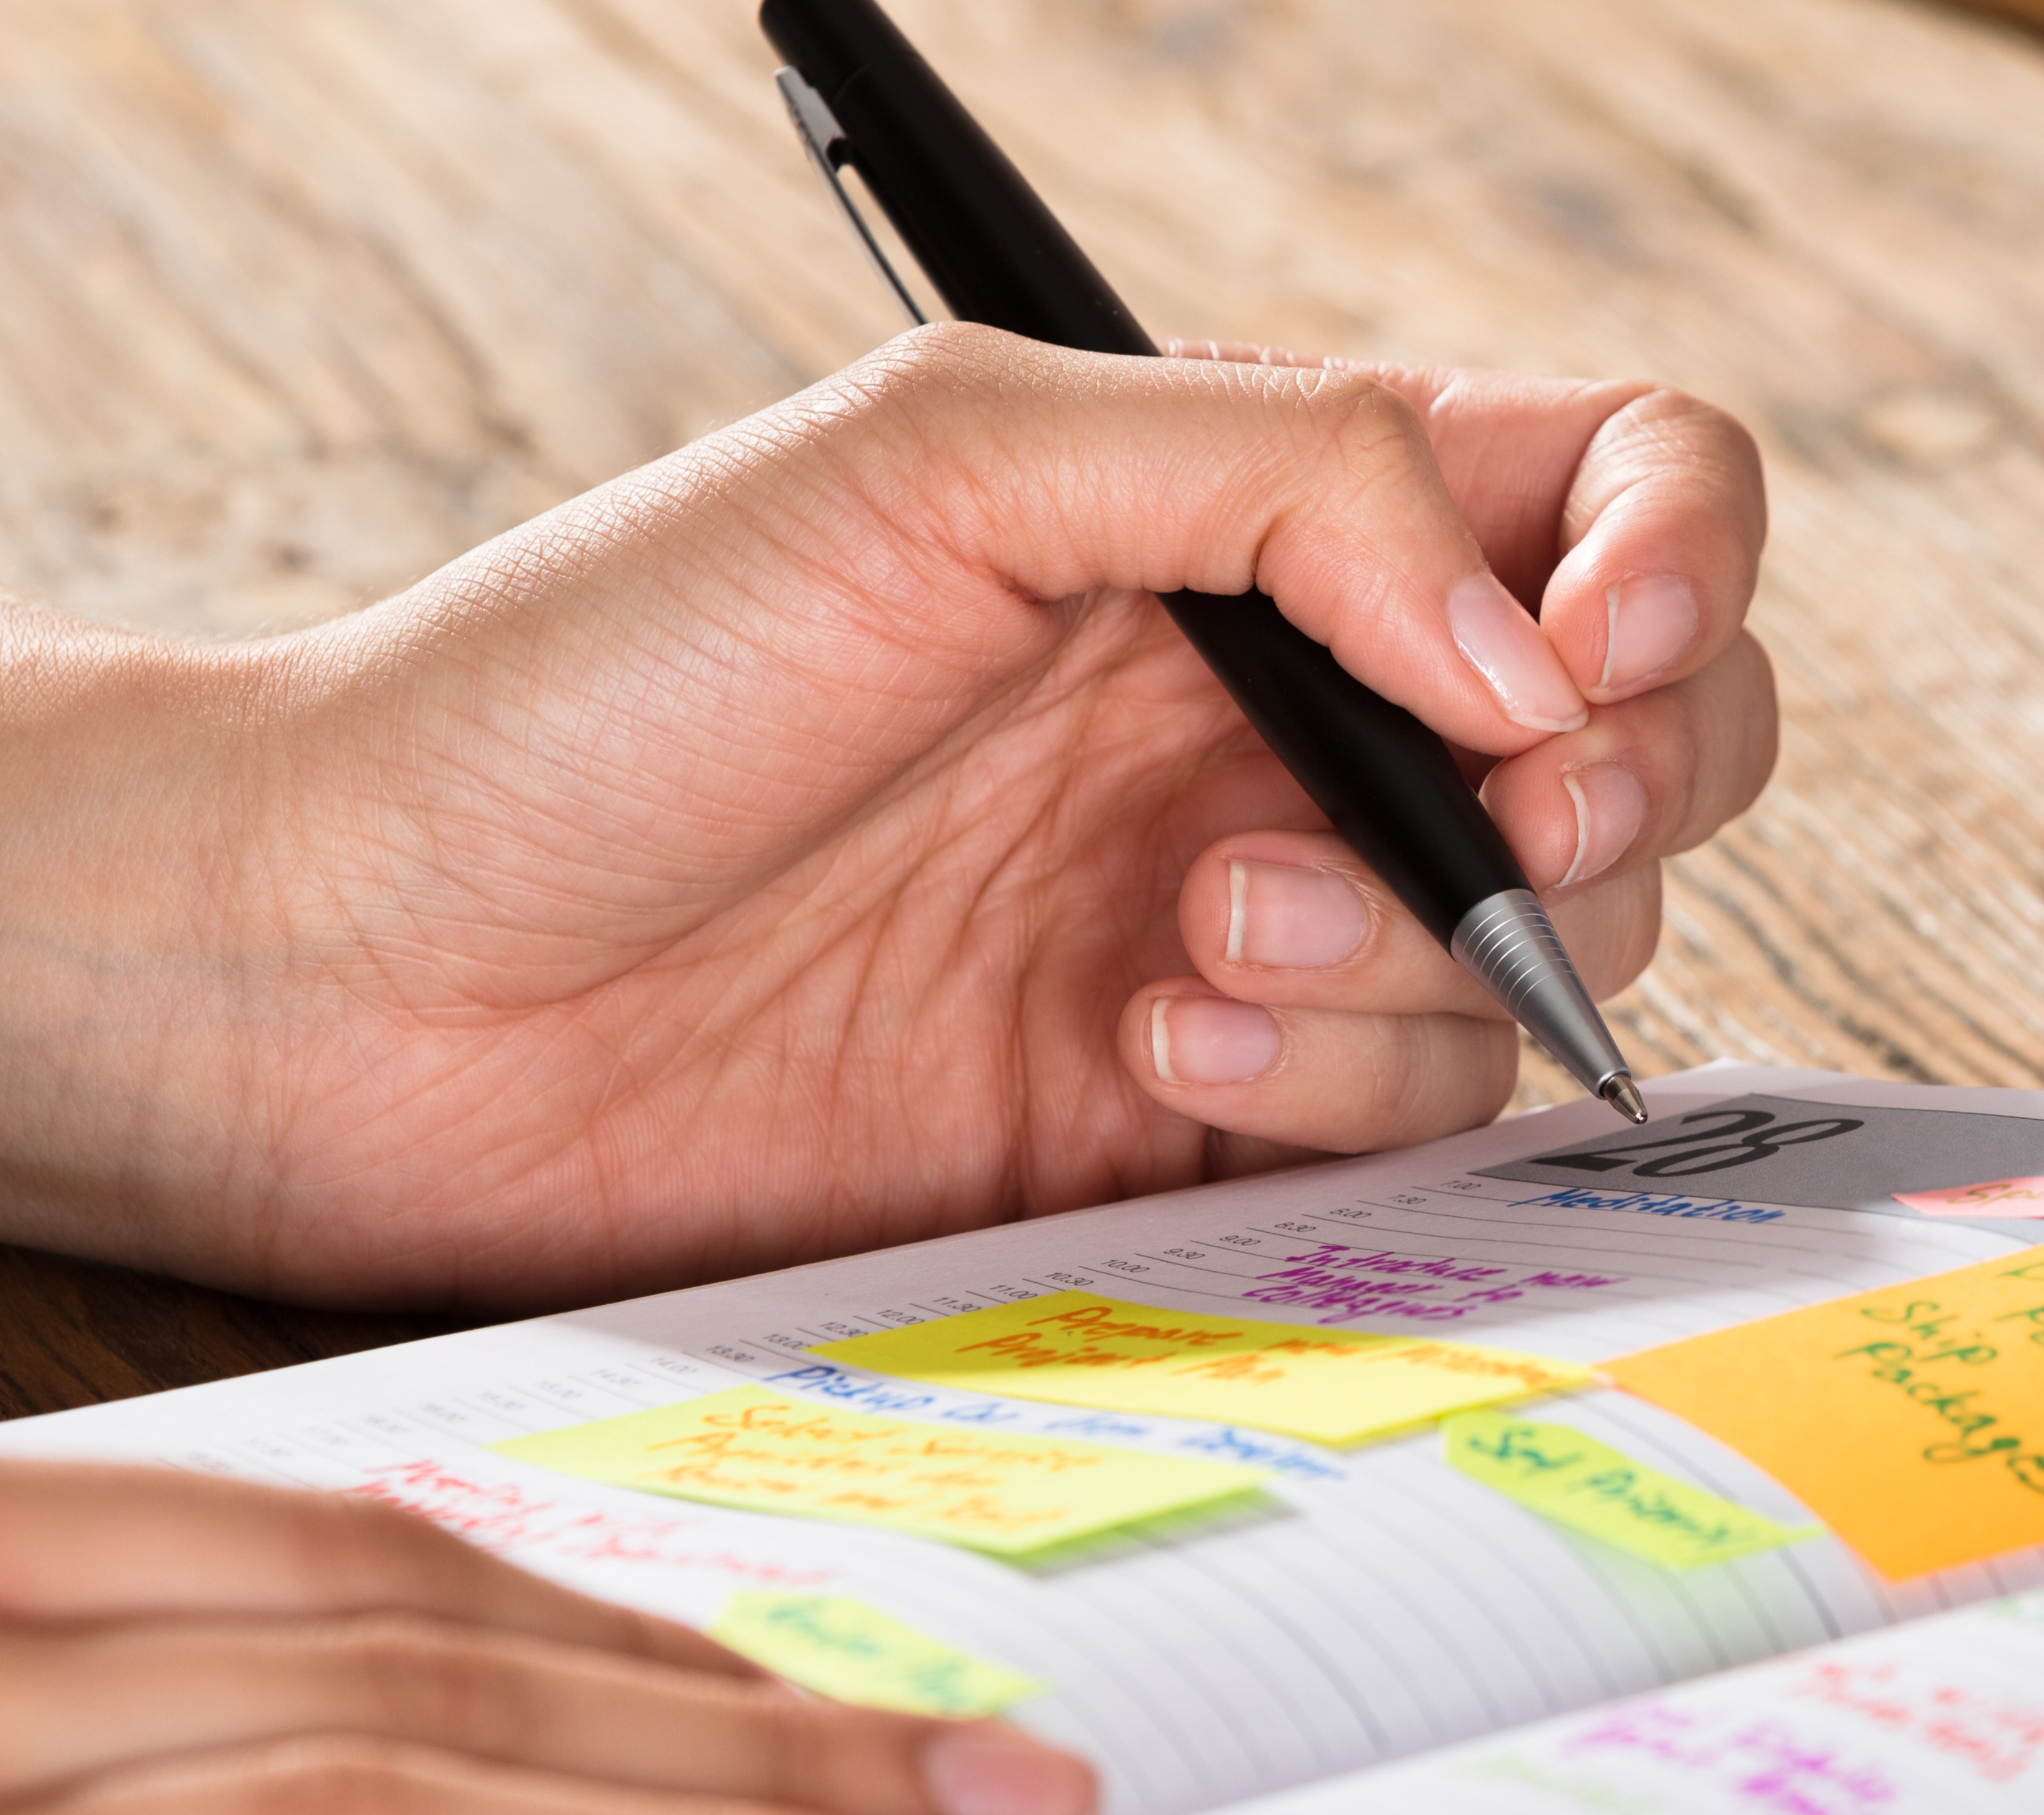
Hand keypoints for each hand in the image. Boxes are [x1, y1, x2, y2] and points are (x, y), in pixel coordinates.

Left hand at [0, 331, 1776, 1305]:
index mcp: (1249, 514)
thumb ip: (1283, 478)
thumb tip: (1531, 650)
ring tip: (1195, 933)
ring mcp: (1254, 920)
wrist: (367, 981)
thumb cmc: (590, 682)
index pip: (1609, 485)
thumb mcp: (936, 459)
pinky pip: (1414, 1125)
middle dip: (1618, 784)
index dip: (1676, 560)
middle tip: (1487, 812)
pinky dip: (1335, 1078)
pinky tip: (1151, 1033)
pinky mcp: (1193, 1121)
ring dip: (1426, 945)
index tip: (1581, 658)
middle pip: (1657, 737)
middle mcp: (1282, 712)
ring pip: (1551, 951)